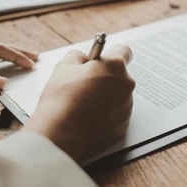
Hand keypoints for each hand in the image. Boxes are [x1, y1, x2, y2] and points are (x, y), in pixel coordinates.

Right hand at [23, 45, 135, 161]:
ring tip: (82, 105)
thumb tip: (83, 60)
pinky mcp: (123, 126)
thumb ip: (78, 56)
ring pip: (117, 96)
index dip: (109, 54)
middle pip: (119, 76)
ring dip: (105, 97)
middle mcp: (126, 85)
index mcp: (115, 66)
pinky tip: (87, 118)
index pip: (124, 51)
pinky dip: (105, 115)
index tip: (99, 61)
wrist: (60, 134)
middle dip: (105, 78)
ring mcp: (126, 107)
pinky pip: (116, 114)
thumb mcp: (64, 66)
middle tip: (84, 85)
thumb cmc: (62, 99)